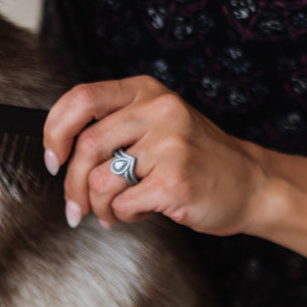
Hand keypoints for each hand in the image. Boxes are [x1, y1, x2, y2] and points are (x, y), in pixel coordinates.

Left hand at [43, 76, 270, 235]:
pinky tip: (138, 212)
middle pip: (86, 145)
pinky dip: (122, 215)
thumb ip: (114, 125)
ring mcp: (170, 145)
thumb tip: (58, 150)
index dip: (55, 130)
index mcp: (146, 91)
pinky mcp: (176, 180)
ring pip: (100, 179)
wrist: (253, 184)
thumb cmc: (196, 157)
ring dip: (97, 205)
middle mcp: (158, 110)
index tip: (53, 158)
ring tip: (111, 212)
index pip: (81, 98)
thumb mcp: (157, 123)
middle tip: (74, 206)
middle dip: (72, 184)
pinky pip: (123, 203)